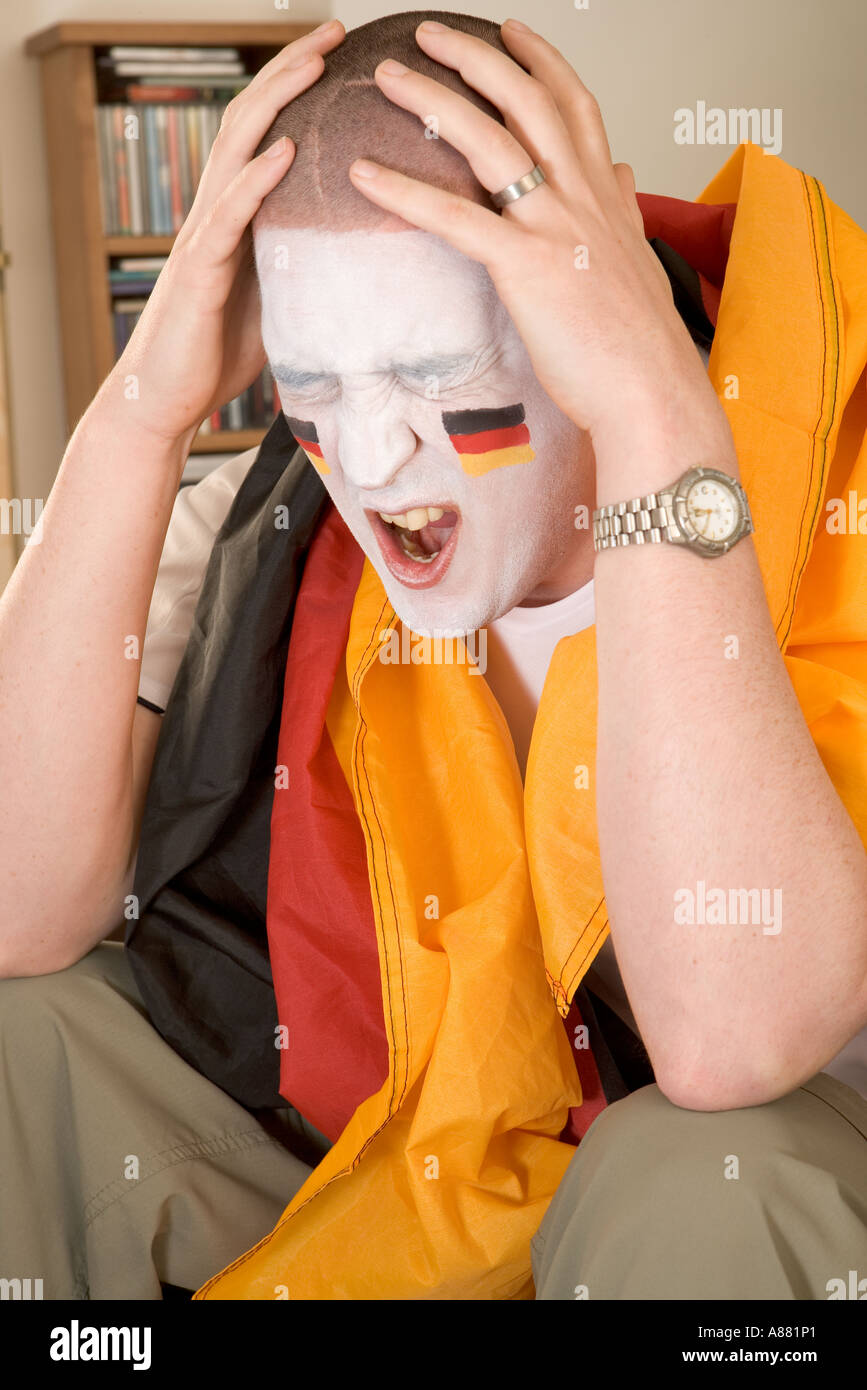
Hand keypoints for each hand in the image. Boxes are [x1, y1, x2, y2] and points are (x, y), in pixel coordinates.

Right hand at [102, 21, 345, 446]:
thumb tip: (364, 266)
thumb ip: (306, 269)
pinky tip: (283, 149)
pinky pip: (229, 214)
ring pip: (239, 150)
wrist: (169, 399)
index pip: (270, 134)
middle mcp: (218, 212)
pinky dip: (256, 178)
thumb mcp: (280, 301)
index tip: (343, 54)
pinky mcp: (200, 270)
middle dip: (293, 70)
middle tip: (337, 31)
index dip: (301, 90)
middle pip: (254, 120)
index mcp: (240, 217)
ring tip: (315, 63)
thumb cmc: (220, 354)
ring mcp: (205, 235)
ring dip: (277, 101)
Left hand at [347, 18, 725, 452]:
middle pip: (526, 99)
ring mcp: (555, 227)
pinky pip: (454, 217)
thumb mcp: (639, 261)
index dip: (540, 60)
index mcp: (607, 195)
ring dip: (433, 97)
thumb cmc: (639, 345)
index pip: (575, 104)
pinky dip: (404, 191)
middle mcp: (582, 197)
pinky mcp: (525, 267)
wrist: (652, 392)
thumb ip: (625, 211)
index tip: (510, 33)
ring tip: (389, 75)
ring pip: (488, 139)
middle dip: (475, 56)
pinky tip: (365, 175)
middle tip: (429, 33)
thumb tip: (624, 174)